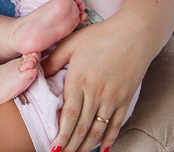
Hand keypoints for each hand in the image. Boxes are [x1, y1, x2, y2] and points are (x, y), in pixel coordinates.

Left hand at [41, 10, 151, 151]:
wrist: (136, 33)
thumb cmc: (101, 35)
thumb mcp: (72, 42)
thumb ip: (53, 60)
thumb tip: (38, 72)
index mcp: (80, 79)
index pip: (68, 114)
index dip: (61, 134)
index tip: (54, 147)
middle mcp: (97, 92)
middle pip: (82, 127)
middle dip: (71, 145)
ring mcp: (113, 97)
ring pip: (98, 129)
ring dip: (86, 145)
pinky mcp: (126, 98)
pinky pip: (116, 124)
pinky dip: (109, 139)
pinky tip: (102, 149)